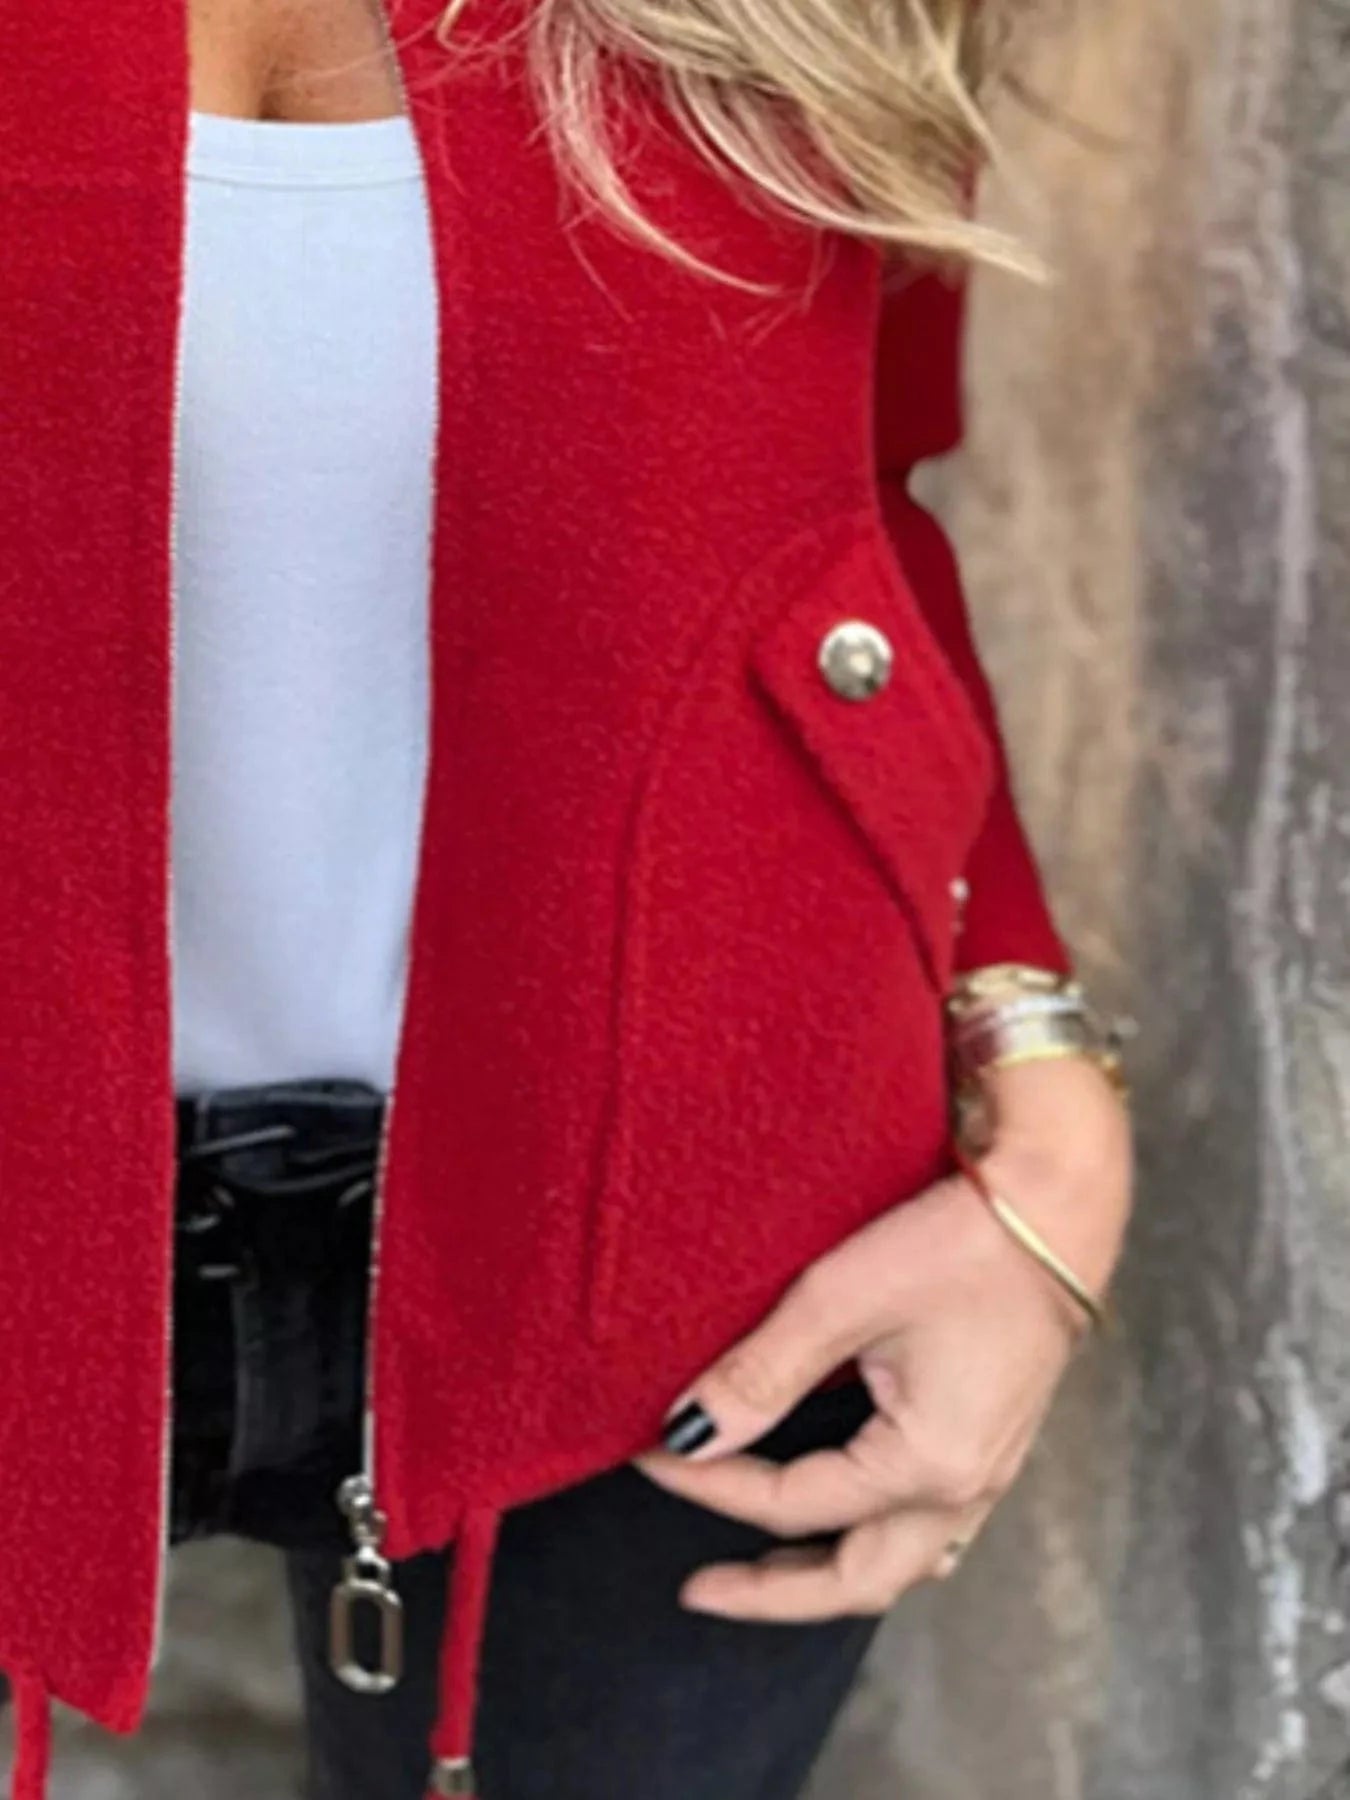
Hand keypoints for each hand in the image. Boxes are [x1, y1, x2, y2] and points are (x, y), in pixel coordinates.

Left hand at [633, 1054, 1132, 1621]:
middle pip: (857, 1580)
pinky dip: (876, 1540)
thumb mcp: (841, 1299)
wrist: (1055, 1204)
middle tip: (701, 1590)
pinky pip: (931, 1529)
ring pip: (899, 1564)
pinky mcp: (994, 1442)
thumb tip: (688, 1433)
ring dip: (829, 1575)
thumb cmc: (956, 1244)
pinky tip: (848, 1519)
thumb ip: (761, 1374)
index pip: (789, 1502)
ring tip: (765, 1571)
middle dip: (774, 1593)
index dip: (709, 1484)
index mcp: (926, 1464)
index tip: (647, 1456)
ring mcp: (989, 1471)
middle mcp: (965, 1488)